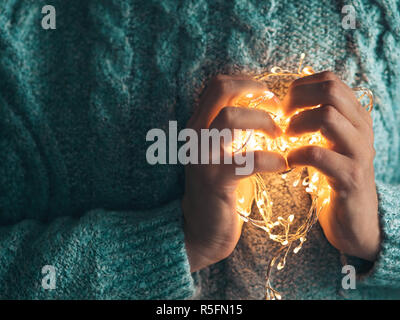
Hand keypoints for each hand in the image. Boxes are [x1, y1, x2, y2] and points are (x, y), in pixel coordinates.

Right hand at [182, 75, 286, 271]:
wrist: (203, 228)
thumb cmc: (222, 186)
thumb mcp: (224, 151)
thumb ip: (236, 130)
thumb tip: (266, 108)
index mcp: (199, 125)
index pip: (218, 84)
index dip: (248, 83)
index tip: (270, 97)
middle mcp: (195, 134)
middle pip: (222, 90)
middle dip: (257, 94)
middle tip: (279, 111)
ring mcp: (202, 156)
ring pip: (230, 118)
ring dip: (263, 122)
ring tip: (280, 137)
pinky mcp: (215, 181)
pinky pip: (249, 160)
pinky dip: (273, 159)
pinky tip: (283, 165)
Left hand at [284, 71, 379, 260]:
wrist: (354, 220)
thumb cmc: (332, 176)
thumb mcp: (328, 142)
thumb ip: (316, 120)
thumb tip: (286, 100)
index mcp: (355, 116)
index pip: (330, 80)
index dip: (301, 87)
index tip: (284, 107)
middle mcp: (362, 128)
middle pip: (330, 91)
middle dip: (297, 100)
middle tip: (282, 120)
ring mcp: (359, 152)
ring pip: (326, 116)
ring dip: (296, 125)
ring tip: (286, 140)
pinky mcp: (351, 177)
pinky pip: (318, 154)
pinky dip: (296, 155)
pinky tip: (289, 162)